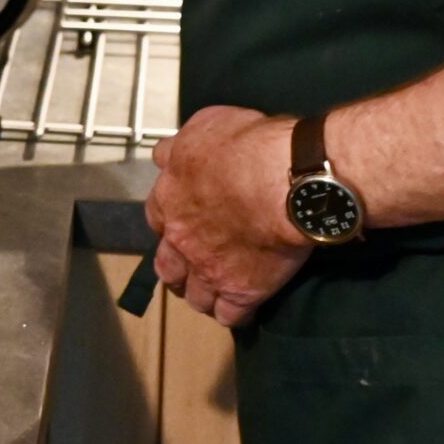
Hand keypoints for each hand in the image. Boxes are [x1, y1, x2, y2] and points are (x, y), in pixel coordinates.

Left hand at [147, 105, 309, 326]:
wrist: (285, 179)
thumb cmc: (247, 146)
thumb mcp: (204, 127)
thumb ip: (180, 146)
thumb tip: (164, 156)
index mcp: (170, 198)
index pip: (157, 219)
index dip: (169, 224)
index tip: (180, 224)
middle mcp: (182, 239)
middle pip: (168, 267)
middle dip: (177, 269)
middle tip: (192, 267)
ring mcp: (209, 269)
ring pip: (194, 296)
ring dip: (202, 295)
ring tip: (216, 292)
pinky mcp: (241, 291)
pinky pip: (231, 316)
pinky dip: (235, 314)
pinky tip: (245, 308)